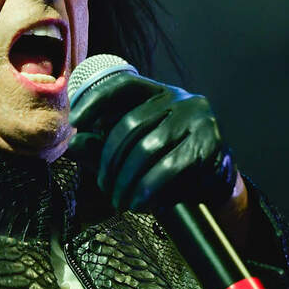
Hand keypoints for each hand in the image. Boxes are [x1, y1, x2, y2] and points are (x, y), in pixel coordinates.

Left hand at [67, 72, 237, 212]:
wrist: (214, 181)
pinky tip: (139, 204)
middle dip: (109, 160)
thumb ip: (100, 147)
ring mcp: (197, 119)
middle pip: (130, 124)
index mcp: (157, 92)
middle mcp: (179, 98)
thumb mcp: (130, 153)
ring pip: (147, 148)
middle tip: (104, 187)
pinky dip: (148, 189)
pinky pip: (170, 168)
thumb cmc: (165, 162)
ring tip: (119, 201)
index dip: (96, 100)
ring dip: (127, 180)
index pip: (123, 85)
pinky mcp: (209, 144)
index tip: (76, 122)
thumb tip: (74, 144)